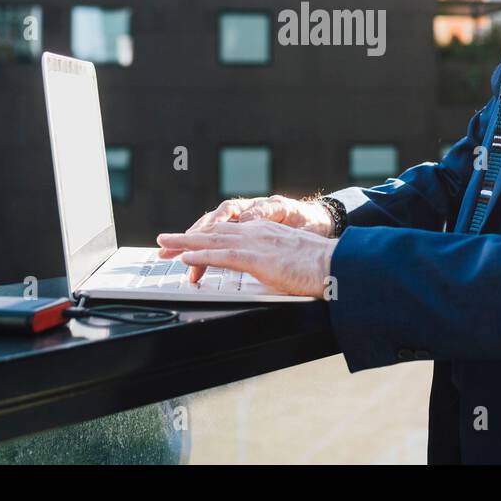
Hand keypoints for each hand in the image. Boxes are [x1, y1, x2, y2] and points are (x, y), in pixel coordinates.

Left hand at [179, 195, 334, 284]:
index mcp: (265, 231)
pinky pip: (223, 256)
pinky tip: (186, 259)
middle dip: (187, 237)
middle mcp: (257, 232)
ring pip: (213, 240)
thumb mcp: (293, 257)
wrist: (337, 263)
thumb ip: (276, 260)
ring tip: (165, 246)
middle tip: (163, 243)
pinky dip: (202, 256)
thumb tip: (270, 270)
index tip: (185, 244)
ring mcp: (257, 243)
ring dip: (185, 243)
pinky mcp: (259, 258)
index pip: (227, 232)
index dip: (204, 237)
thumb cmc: (322, 265)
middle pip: (214, 232)